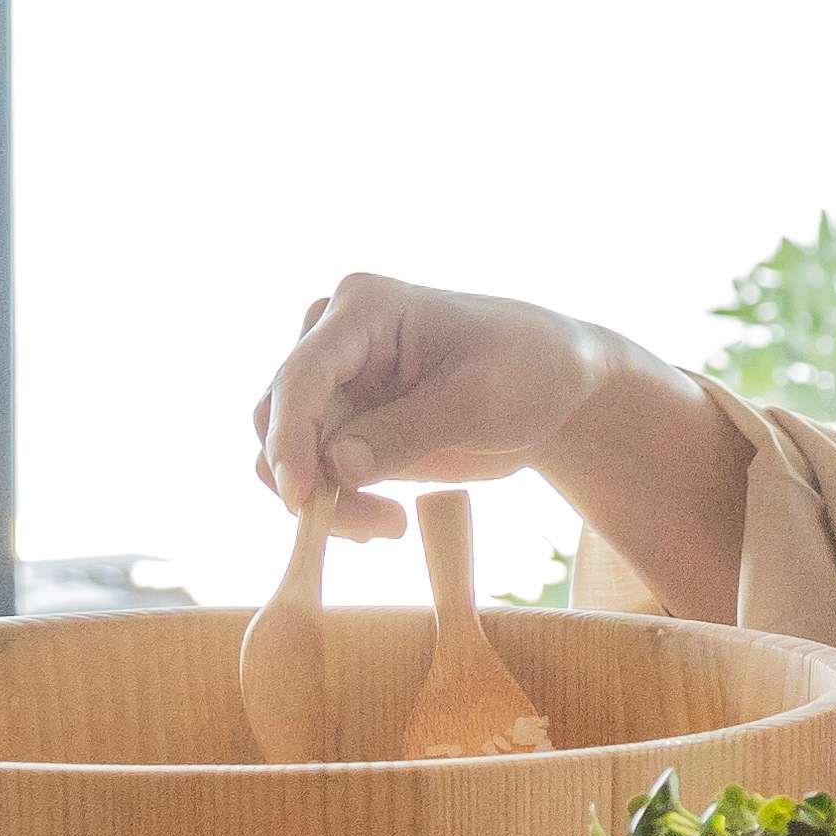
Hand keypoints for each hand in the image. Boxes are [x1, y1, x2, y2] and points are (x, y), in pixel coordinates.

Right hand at [254, 274, 602, 543]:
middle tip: (384, 527)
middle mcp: (333, 338)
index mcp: (365, 307)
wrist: (558, 386)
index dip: (289, 440)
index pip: (301, 376)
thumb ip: (406, 431)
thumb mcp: (480, 401)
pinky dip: (334, 505)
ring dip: (325, 501)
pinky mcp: (345, 422)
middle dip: (311, 480)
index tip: (302, 501)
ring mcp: (336, 381)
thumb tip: (333, 467)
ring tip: (392, 528)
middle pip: (278, 418)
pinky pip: (311, 472)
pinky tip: (382, 525)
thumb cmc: (531, 370)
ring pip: (286, 453)